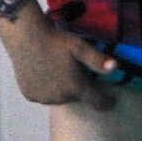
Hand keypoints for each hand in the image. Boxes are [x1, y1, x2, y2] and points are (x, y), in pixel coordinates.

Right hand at [0, 5, 120, 109]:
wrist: (25, 36)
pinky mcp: (30, 95)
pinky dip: (46, 89)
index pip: (98, 103)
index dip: (106, 102)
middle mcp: (60, 97)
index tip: (111, 101)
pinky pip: (43, 96)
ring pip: (59, 98)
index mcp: (75, 87)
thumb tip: (116, 68)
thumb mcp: (80, 47)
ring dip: (62, 90)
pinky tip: (44, 74)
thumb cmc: (55, 40)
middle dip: (79, 89)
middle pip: (76, 98)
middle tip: (75, 71)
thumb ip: (98, 60)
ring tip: (58, 71)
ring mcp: (43, 98)